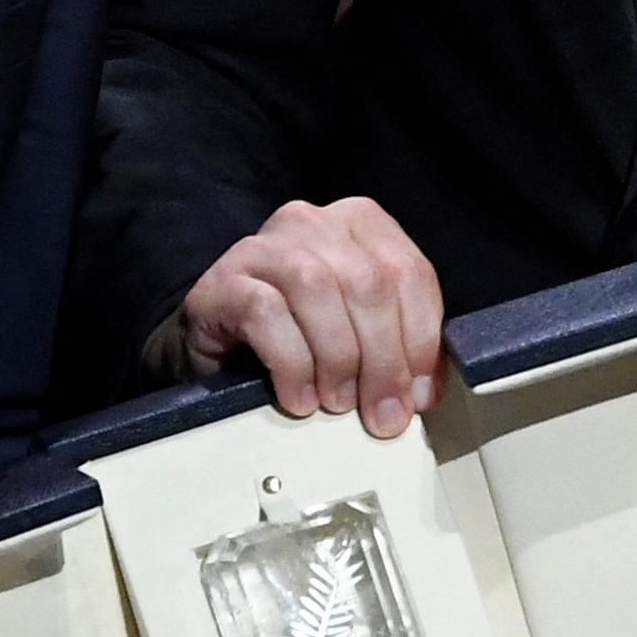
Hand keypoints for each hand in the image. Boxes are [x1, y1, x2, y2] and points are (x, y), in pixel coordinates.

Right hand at [168, 196, 443, 435]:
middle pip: (369, 283)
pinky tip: (299, 396)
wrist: (214, 339)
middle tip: (383, 414)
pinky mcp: (223, 279)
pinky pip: (266, 314)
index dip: (422, 340)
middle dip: (384, 358)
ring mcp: (264, 245)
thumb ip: (394, 343)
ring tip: (338, 403)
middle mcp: (313, 222)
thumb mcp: (356, 328)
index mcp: (360, 223)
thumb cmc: (294, 333)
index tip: (420, 395)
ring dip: (338, 358)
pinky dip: (292, 363)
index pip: (410, 274)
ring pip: (319, 290)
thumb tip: (422, 393)